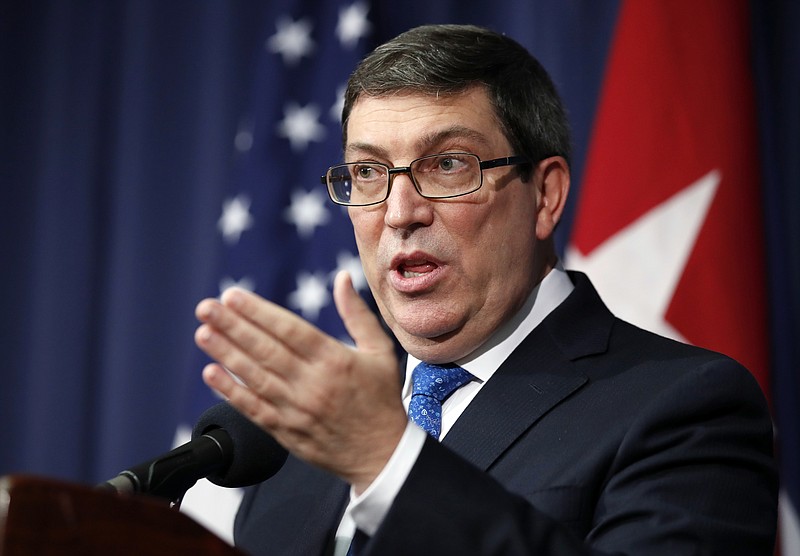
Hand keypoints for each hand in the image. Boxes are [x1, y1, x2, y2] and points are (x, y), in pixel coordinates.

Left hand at [194, 271, 406, 492]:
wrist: (382, 456)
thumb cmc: (381, 399)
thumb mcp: (380, 351)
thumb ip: (357, 314)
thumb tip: (341, 278)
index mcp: (335, 360)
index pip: (289, 329)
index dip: (258, 312)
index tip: (233, 296)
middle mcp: (313, 383)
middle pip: (265, 350)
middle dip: (233, 326)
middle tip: (206, 307)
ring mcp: (297, 409)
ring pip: (254, 377)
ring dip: (225, 353)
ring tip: (203, 333)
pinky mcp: (286, 432)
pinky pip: (253, 409)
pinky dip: (230, 392)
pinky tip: (211, 373)